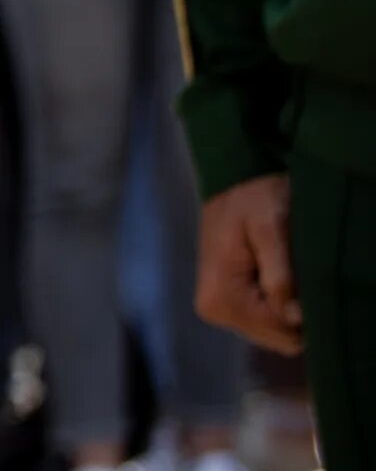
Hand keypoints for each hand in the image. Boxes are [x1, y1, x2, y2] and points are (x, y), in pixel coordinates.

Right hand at [196, 174, 302, 354]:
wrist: (233, 183)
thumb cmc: (253, 199)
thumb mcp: (270, 227)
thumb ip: (280, 275)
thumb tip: (294, 318)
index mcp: (221, 297)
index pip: (280, 330)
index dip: (304, 310)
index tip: (306, 279)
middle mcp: (215, 311)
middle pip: (280, 339)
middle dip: (298, 312)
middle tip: (299, 273)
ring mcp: (220, 311)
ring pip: (278, 334)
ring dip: (292, 308)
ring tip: (289, 271)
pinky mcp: (228, 306)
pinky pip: (270, 324)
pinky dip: (284, 307)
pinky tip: (281, 278)